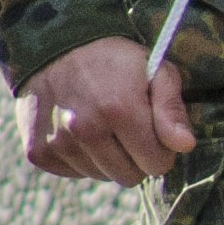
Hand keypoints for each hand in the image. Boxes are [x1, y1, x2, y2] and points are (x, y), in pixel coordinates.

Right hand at [17, 35, 194, 186]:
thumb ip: (172, 110)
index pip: (157, 165)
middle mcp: (86, 130)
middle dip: (134, 157)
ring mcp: (58, 143)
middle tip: (125, 127)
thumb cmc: (114, 60)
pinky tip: (77, 131)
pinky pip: (73, 174)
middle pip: (129, 177)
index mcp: (120, 110)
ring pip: (101, 176)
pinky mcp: (38, 152)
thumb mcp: (155, 71)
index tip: (151, 129)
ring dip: (106, 158)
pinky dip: (80, 158)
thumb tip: (185, 146)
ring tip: (99, 124)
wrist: (54, 47)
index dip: (160, 149)